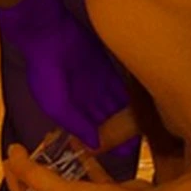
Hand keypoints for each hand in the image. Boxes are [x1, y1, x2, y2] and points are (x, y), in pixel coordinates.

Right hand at [0, 0, 137, 152]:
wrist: (49, 35)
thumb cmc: (45, 71)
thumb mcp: (57, 105)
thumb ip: (77, 125)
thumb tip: (93, 145)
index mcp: (69, 109)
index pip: (90, 131)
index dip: (105, 143)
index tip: (122, 155)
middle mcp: (84, 99)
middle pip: (107, 120)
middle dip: (121, 132)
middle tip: (139, 145)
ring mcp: (96, 83)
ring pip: (116, 106)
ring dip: (128, 117)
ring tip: (145, 129)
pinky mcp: (106, 68)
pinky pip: (121, 87)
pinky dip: (131, 97)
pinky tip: (145, 106)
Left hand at [2, 144, 147, 190]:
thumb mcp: (53, 189)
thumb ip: (30, 171)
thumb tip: (11, 152)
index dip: (14, 184)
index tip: (9, 163)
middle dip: (36, 172)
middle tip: (30, 152)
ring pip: (68, 183)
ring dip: (59, 164)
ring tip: (50, 145)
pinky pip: (90, 174)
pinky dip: (83, 160)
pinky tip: (78, 144)